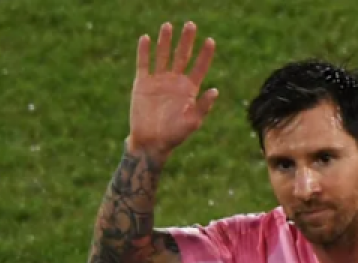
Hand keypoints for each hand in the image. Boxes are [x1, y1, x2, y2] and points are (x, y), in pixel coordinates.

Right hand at [128, 21, 218, 157]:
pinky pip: (143, 64)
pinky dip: (144, 51)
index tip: (210, 41)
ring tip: (168, 25)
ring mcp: (158, 81)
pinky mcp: (142, 83)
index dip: (205, 54)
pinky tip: (146, 38)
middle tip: (191, 24)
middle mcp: (175, 82)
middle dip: (186, 40)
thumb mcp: (192, 122)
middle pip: (182, 56)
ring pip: (163, 55)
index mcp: (189, 90)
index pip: (199, 67)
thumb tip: (215, 90)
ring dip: (165, 41)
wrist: (151, 143)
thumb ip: (203, 106)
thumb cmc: (174, 136)